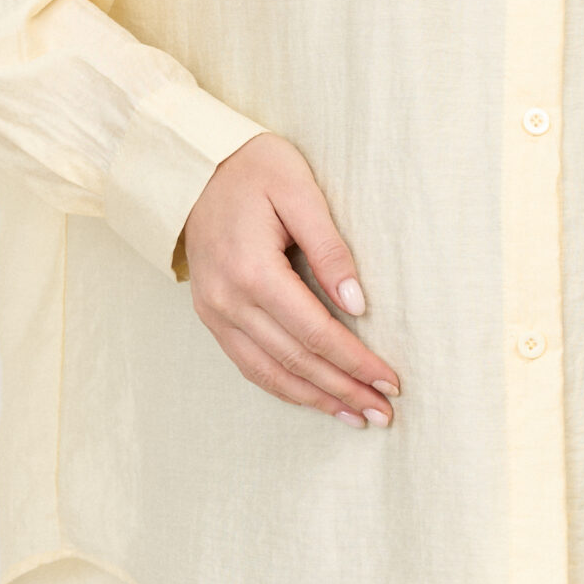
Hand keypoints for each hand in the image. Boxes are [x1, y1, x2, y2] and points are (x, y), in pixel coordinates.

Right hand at [181, 133, 399, 428]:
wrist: (193, 166)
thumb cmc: (253, 169)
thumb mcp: (299, 191)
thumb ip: (330, 248)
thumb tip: (357, 305)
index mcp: (252, 270)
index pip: (315, 331)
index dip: (355, 361)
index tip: (390, 381)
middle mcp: (227, 300)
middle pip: (296, 361)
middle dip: (343, 389)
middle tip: (384, 414)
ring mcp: (214, 312)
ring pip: (270, 373)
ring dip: (316, 399)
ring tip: (356, 417)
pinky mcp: (211, 315)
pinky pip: (249, 364)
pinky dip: (283, 387)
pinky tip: (313, 398)